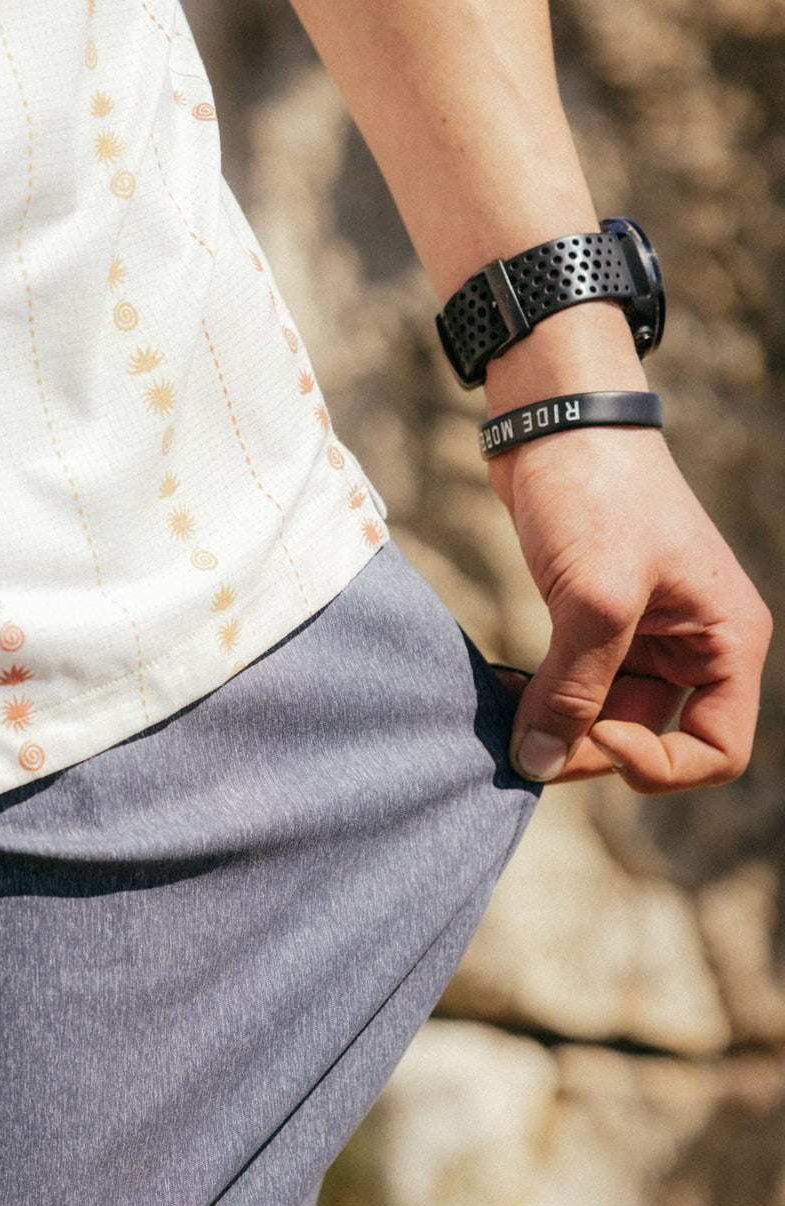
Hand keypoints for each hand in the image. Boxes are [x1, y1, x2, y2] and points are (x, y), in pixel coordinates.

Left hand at [487, 426, 772, 792]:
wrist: (557, 418)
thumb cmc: (598, 491)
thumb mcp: (594, 597)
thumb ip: (572, 689)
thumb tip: (536, 764)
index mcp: (727, 642)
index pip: (717, 752)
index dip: (655, 765)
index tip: (596, 733)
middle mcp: (696, 647)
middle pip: (649, 742)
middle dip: (587, 749)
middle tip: (524, 740)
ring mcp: (646, 637)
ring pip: (604, 719)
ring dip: (555, 726)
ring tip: (504, 714)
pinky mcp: (598, 624)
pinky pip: (575, 687)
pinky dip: (540, 698)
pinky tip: (501, 689)